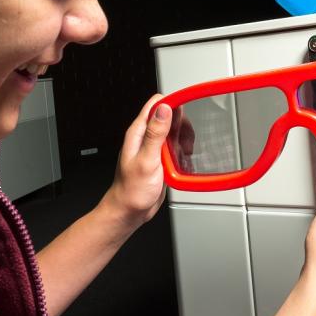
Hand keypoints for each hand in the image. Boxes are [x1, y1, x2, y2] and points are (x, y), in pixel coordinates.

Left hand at [100, 94, 172, 230]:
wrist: (130, 211)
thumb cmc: (131, 190)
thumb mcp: (146, 160)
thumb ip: (155, 133)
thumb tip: (164, 109)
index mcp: (138, 133)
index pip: (156, 105)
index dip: (172, 103)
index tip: (185, 111)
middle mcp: (146, 137)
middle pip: (169, 116)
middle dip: (182, 126)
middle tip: (185, 142)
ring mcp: (154, 147)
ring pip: (175, 132)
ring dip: (184, 139)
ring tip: (185, 152)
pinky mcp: (161, 158)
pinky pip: (176, 147)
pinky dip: (183, 151)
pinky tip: (183, 161)